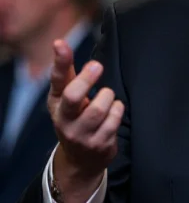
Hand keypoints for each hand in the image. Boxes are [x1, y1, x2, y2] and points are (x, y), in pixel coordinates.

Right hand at [48, 39, 124, 202]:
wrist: (81, 159)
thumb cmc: (76, 118)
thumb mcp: (66, 97)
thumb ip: (67, 71)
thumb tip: (60, 43)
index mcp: (56, 103)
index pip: (56, 81)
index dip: (59, 61)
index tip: (60, 43)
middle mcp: (64, 120)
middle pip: (73, 96)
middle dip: (87, 78)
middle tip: (97, 66)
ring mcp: (81, 135)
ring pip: (98, 109)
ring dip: (108, 97)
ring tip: (107, 97)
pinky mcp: (99, 145)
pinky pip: (113, 121)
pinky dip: (117, 111)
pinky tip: (114, 110)